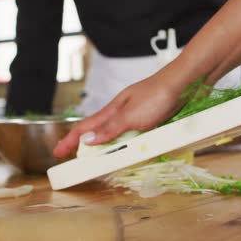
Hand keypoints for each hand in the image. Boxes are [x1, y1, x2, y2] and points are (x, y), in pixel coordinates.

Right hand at [53, 75, 183, 157]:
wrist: (183, 82)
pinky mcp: (149, 118)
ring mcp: (136, 114)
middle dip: (84, 144)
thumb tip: (87, 140)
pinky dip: (124, 143)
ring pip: (115, 133)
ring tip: (96, 158)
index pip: (85, 128)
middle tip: (74, 158)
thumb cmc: (156, 96)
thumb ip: (110, 129)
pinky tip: (128, 148)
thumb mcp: (130, 116)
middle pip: (98, 131)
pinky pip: (131, 134)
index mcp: (113, 110)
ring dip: (105, 145)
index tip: (57, 152)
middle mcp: (122, 112)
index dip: (70, 141)